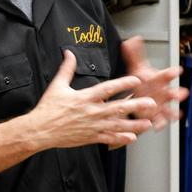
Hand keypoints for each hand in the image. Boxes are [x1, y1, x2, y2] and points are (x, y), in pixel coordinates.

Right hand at [29, 50, 156, 148]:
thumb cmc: (48, 109)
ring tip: (147, 123)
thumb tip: (69, 53)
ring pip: (117, 125)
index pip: (108, 89)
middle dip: (136, 105)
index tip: (136, 80)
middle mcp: (91, 111)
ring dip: (134, 124)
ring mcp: (92, 126)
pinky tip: (132, 138)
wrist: (40, 129)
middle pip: (118, 107)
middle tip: (150, 103)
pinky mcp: (90, 137)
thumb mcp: (57, 85)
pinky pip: (108, 138)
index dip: (123, 84)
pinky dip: (120, 138)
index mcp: (84, 97)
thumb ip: (66, 69)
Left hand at [120, 37, 188, 129]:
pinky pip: (160, 120)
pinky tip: (158, 125)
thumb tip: (133, 39)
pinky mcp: (156, 115)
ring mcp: (161, 104)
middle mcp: (164, 92)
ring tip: (176, 114)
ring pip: (169, 108)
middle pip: (172, 92)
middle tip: (182, 93)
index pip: (167, 74)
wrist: (138, 96)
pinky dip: (160, 123)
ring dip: (173, 111)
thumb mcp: (137, 67)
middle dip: (177, 93)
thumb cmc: (142, 81)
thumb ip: (135, 54)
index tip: (177, 70)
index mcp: (160, 79)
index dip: (172, 72)